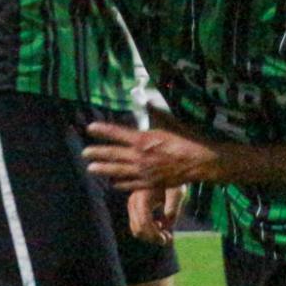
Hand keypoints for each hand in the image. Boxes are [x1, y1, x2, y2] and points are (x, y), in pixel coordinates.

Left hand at [84, 120, 219, 191]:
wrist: (201, 162)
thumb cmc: (187, 139)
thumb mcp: (170, 123)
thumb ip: (156, 114)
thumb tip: (148, 101)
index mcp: (143, 139)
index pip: (117, 133)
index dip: (103, 130)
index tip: (90, 127)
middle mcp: (140, 156)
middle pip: (114, 154)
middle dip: (98, 153)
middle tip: (84, 153)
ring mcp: (144, 172)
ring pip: (119, 171)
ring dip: (104, 169)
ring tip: (91, 168)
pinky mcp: (152, 184)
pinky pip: (132, 184)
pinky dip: (121, 183)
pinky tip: (114, 183)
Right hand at [127, 184, 184, 245]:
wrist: (164, 173)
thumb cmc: (173, 182)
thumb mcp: (177, 191)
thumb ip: (173, 203)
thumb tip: (168, 216)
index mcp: (142, 197)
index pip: (144, 223)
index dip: (155, 235)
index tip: (168, 239)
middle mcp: (133, 202)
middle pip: (138, 230)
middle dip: (153, 238)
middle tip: (168, 239)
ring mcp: (131, 205)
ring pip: (136, 230)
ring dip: (150, 236)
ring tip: (166, 234)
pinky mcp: (133, 208)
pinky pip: (136, 226)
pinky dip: (147, 231)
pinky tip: (159, 225)